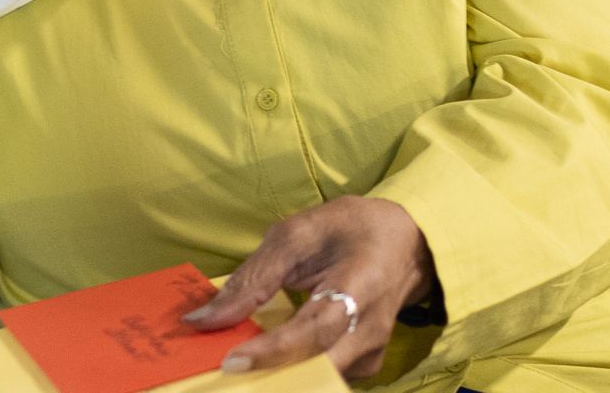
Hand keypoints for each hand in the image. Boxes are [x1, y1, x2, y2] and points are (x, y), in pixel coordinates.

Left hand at [186, 196, 435, 379]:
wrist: (404, 243)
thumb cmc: (346, 231)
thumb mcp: (296, 235)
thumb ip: (253, 278)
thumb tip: (205, 318)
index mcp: (360, 286)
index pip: (317, 330)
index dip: (274, 350)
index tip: (231, 361)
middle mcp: (371, 330)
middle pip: (318, 368)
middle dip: (268, 374)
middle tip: (220, 367)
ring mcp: (371, 354)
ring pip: (317, 380)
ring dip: (274, 375)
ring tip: (236, 358)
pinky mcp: (363, 366)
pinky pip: (320, 377)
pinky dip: (287, 372)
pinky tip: (262, 358)